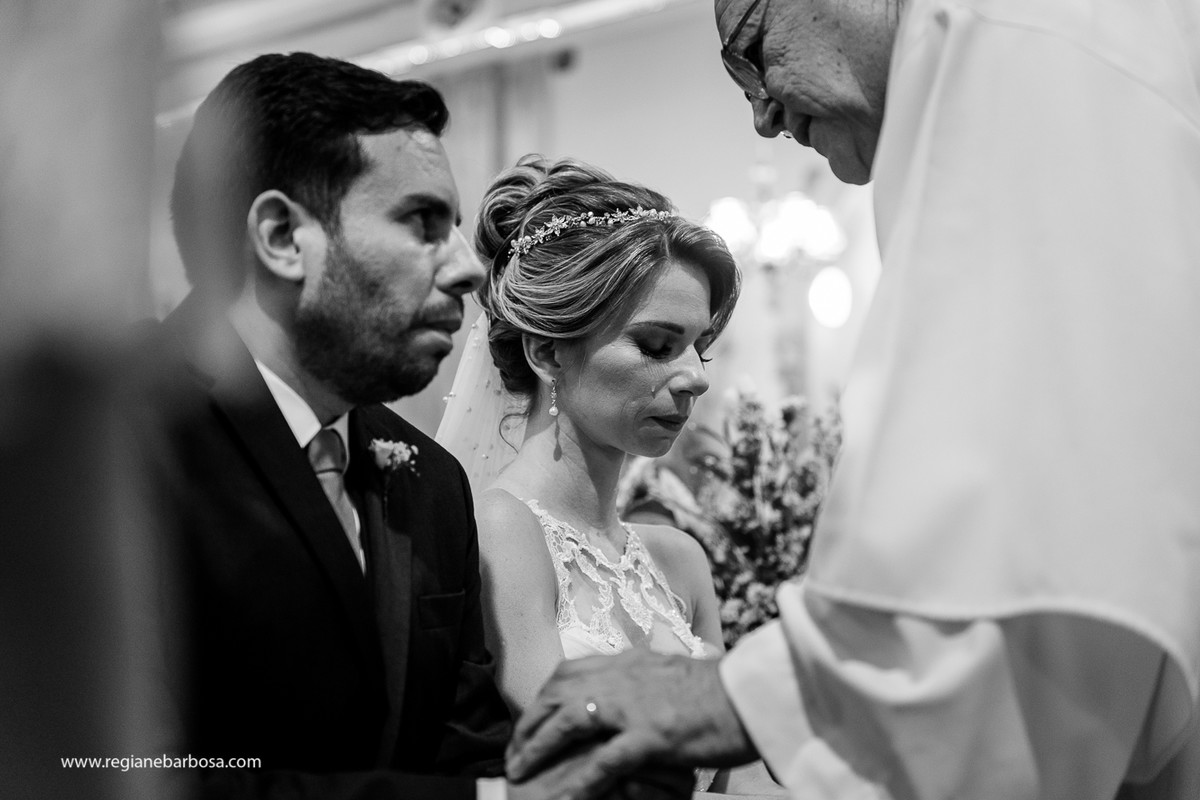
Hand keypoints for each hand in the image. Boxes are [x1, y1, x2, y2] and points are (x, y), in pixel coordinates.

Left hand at [506, 649, 756, 799]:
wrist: (754, 694)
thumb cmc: (721, 689)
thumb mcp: (674, 669)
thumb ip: (645, 674)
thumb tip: (630, 680)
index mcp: (629, 661)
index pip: (568, 670)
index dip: (542, 696)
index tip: (529, 718)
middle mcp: (624, 677)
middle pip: (557, 692)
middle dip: (529, 722)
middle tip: (515, 750)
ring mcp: (635, 706)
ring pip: (569, 720)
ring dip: (538, 747)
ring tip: (520, 771)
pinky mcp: (652, 736)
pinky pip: (603, 761)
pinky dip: (578, 781)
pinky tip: (562, 798)